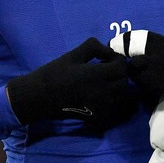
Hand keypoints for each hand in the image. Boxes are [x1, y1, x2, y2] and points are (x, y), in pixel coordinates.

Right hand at [6, 38, 130, 123]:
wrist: (39, 97)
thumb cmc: (55, 73)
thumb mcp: (73, 54)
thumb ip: (94, 47)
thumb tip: (110, 51)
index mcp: (96, 75)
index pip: (121, 67)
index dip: (119, 61)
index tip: (109, 59)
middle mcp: (102, 92)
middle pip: (124, 82)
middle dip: (120, 74)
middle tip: (109, 69)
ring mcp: (100, 106)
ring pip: (120, 96)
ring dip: (118, 87)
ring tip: (106, 81)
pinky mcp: (96, 115)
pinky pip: (112, 107)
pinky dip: (112, 99)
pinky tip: (100, 93)